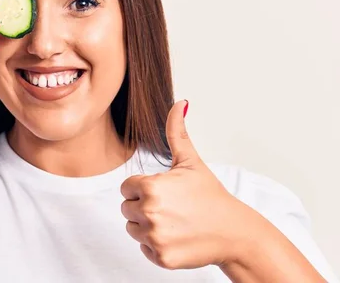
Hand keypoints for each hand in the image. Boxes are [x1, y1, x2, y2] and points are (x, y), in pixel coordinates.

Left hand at [120, 100, 245, 269]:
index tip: (165, 192)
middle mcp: (149, 212)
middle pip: (126, 208)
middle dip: (144, 207)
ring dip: (147, 226)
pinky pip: (144, 248)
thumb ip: (177, 133)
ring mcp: (154, 237)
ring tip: (174, 222)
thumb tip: (179, 103)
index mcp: (150, 187)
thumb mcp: (191, 162)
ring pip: (133, 229)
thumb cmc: (211, 196)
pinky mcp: (160, 257)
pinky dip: (157, 245)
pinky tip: (177, 237)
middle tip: (172, 208)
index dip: (143, 188)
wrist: (235, 232)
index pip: (126, 188)